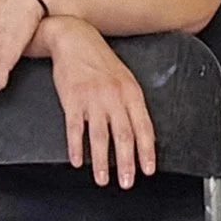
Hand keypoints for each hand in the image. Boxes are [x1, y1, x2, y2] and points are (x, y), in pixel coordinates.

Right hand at [44, 18, 156, 188]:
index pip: (143, 127)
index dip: (146, 151)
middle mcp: (114, 96)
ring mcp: (92, 98)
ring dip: (102, 161)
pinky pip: (75, 128)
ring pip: (100, 136)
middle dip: (126, 162)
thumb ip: (131, 104)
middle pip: (123, 135)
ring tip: (103, 178)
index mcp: (130, 92)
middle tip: (127, 181)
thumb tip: (139, 133)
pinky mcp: (72, 99)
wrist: (74, 39)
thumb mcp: (124, 78)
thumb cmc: (99, 60)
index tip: (148, 169)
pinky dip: (76, 147)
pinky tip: (78, 160)